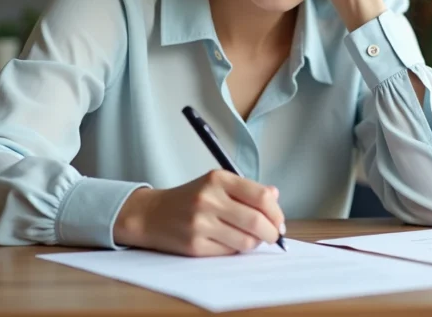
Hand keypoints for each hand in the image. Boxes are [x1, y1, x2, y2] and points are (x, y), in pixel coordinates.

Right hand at [114, 170, 284, 256]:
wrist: (151, 214)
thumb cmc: (189, 198)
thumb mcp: (216, 183)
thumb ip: (247, 189)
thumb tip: (275, 195)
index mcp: (218, 179)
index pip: (261, 196)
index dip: (276, 212)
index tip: (279, 221)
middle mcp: (209, 199)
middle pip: (257, 221)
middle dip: (272, 232)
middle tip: (273, 236)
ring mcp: (201, 223)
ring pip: (246, 240)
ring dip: (255, 243)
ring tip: (250, 238)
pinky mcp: (195, 245)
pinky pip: (229, 252)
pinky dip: (236, 249)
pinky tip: (230, 242)